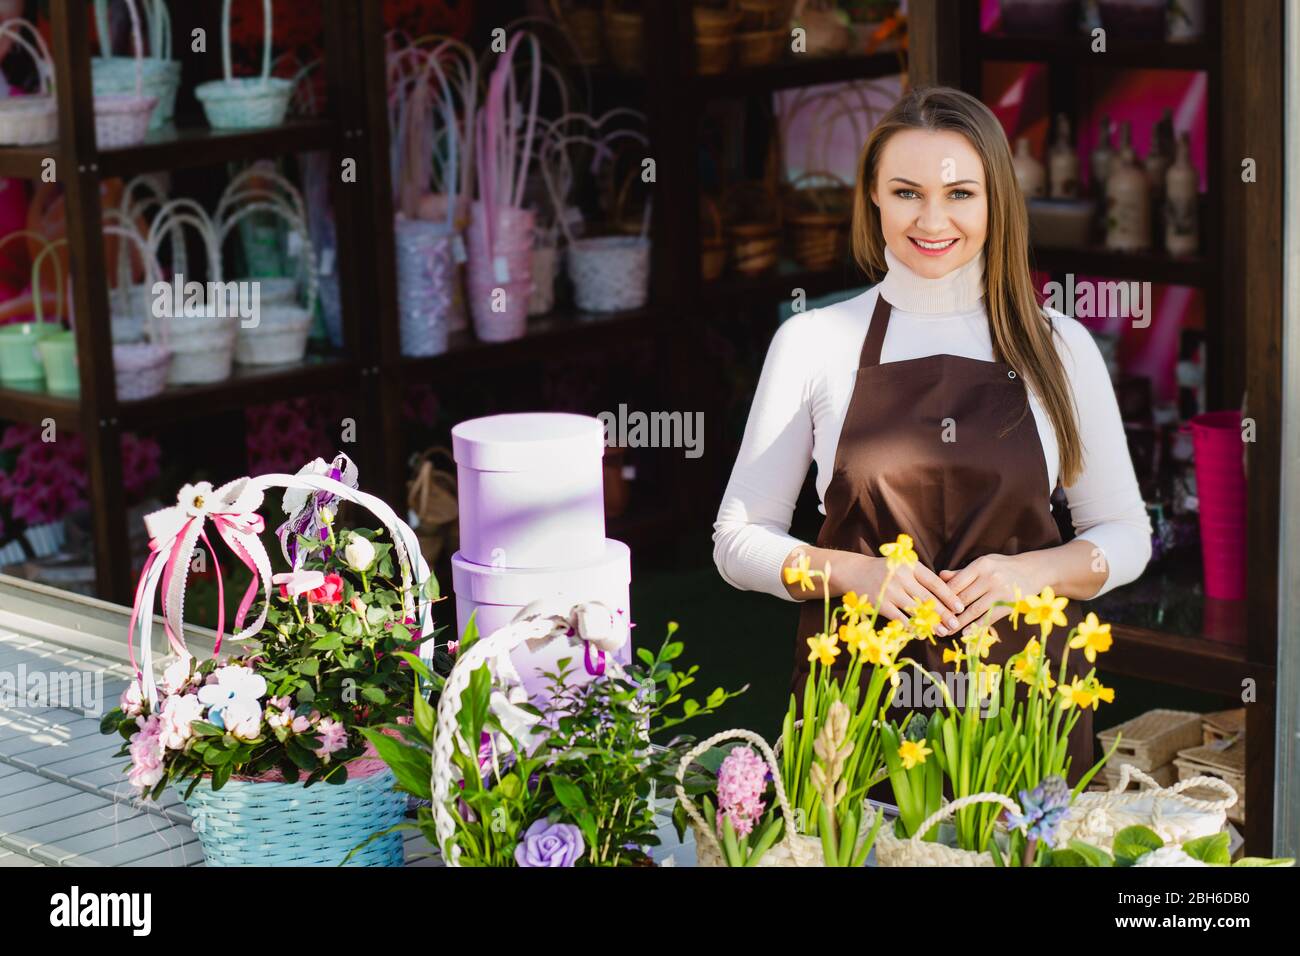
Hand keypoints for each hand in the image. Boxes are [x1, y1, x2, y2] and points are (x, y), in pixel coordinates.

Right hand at [833, 552, 964, 636]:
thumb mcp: (905, 566)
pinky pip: (900, 619)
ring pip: (916, 611)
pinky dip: (912, 628)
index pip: (935, 583)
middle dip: (944, 613)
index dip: (949, 596)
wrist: (854, 571)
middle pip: (927, 599)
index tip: (960, 607)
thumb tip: (949, 596)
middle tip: (956, 624)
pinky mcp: (880, 604)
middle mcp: (901, 577)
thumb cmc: (886, 571)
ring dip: (931, 623)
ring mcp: (890, 591)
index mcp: (911, 566)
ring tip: (943, 632)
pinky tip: (921, 634)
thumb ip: (922, 578)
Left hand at [938, 553, 1044, 634]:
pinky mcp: (1009, 604)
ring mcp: (1001, 591)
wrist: (1033, 571)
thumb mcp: (983, 564)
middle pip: (963, 597)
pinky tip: (966, 632)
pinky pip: (989, 617)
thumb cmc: (1002, 568)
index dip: (943, 596)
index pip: (956, 583)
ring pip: (974, 610)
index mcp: (981, 565)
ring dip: (960, 622)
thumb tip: (940, 576)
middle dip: (948, 611)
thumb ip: (962, 572)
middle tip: (936, 622)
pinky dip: (977, 626)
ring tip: (948, 630)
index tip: (932, 606)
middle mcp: (990, 577)